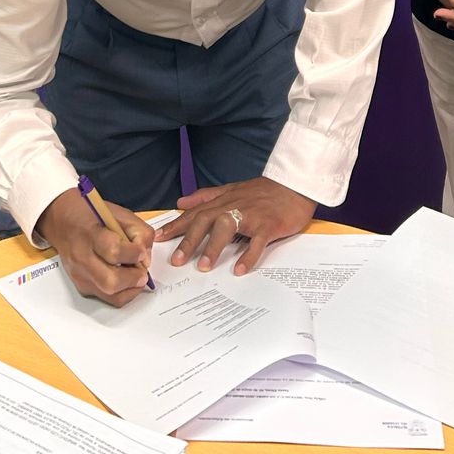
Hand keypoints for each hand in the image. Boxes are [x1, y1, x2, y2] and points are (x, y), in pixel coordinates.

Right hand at [37, 189, 154, 306]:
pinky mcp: (81, 285)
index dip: (133, 254)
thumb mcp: (119, 213)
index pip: (113, 250)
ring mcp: (80, 275)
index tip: (142, 252)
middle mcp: (82, 258)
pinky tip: (125, 279)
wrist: (62, 221)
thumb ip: (139, 232)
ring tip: (136, 276)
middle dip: (132, 279)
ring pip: (109, 295)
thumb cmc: (91, 214)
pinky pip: (105, 297)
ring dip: (129, 289)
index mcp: (90, 234)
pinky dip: (120, 292)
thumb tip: (146, 258)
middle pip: (110, 281)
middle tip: (142, 273)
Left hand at [158, 177, 315, 275]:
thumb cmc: (263, 191)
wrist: (295, 184)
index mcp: (224, 199)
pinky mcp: (269, 224)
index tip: (158, 240)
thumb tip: (181, 203)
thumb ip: (206, 196)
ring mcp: (252, 214)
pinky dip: (249, 255)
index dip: (176, 225)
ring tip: (203, 267)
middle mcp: (234, 205)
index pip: (195, 213)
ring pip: (228, 227)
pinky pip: (257, 241)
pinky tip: (240, 270)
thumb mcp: (232, 189)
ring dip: (214, 246)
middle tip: (176, 261)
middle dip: (189, 240)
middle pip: (206, 220)